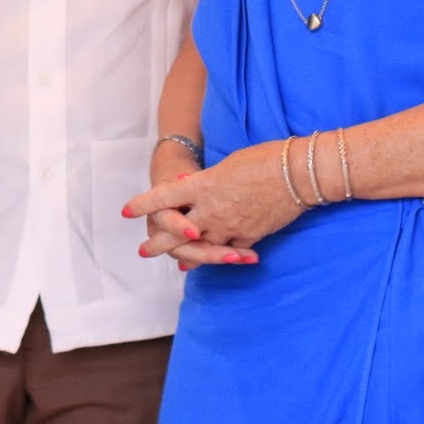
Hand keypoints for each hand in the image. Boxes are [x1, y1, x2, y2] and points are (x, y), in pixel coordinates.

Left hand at [125, 138, 305, 267]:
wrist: (297, 174)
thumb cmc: (263, 159)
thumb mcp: (227, 165)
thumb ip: (206, 181)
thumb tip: (190, 186)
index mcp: (202, 186)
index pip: (163, 197)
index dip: (143, 205)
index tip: (126, 211)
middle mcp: (210, 210)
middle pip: (176, 232)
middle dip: (158, 243)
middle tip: (143, 251)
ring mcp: (230, 227)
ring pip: (202, 248)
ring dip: (189, 256)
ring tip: (180, 264)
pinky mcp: (249, 237)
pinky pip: (230, 252)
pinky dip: (222, 257)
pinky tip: (218, 261)